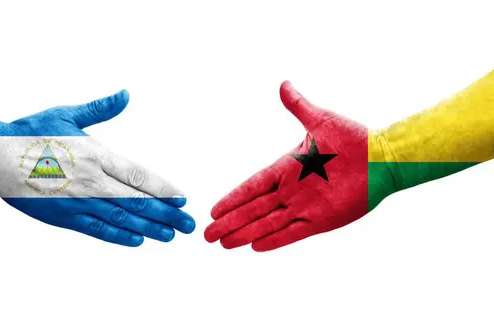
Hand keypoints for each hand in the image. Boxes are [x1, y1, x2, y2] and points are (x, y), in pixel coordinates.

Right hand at [1, 90, 195, 246]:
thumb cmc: (29, 132)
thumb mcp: (67, 114)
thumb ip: (100, 109)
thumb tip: (126, 94)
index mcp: (96, 155)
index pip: (139, 176)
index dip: (164, 189)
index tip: (183, 199)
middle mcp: (92, 181)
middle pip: (137, 201)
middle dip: (166, 214)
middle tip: (188, 225)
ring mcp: (78, 201)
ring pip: (121, 219)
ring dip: (149, 228)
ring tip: (170, 236)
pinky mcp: (63, 216)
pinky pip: (96, 229)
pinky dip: (118, 236)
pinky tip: (136, 241)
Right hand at [204, 81, 386, 251]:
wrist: (382, 158)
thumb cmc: (354, 138)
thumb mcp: (320, 120)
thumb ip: (298, 106)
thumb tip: (284, 84)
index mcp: (287, 167)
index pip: (252, 186)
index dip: (233, 198)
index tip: (214, 209)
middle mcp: (292, 190)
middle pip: (253, 209)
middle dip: (230, 221)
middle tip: (206, 234)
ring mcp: (305, 206)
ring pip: (267, 223)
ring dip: (245, 233)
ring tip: (223, 243)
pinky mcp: (322, 220)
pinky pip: (292, 233)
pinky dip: (274, 240)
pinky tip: (255, 247)